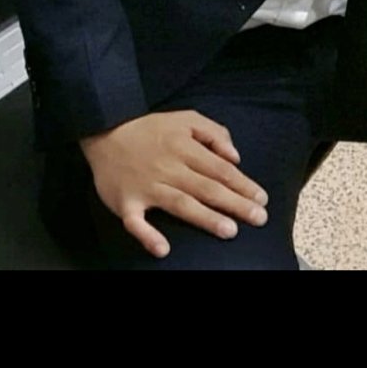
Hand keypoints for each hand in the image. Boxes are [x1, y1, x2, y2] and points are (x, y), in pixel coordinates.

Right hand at [79, 110, 268, 257]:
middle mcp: (169, 168)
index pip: (220, 169)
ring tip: (229, 230)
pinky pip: (136, 222)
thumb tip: (235, 156)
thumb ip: (214, 133)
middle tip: (259, 218)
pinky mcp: (126, 203)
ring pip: (180, 204)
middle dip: (235, 203)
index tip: (261, 199)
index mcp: (184, 147)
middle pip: (206, 188)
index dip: (242, 184)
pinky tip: (163, 249)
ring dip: (205, 217)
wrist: (105, 131)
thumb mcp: (185, 118)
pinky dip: (148, 235)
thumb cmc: (151, 129)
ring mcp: (147, 187)